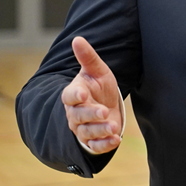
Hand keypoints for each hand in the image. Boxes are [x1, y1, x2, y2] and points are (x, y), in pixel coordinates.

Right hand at [61, 36, 123, 153]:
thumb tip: (77, 39)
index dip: (75, 95)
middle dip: (91, 115)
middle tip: (104, 111)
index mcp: (74, 94)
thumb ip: (88, 57)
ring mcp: (83, 128)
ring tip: (113, 127)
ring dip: (100, 130)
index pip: (70, 96)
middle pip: (78, 116)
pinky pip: (95, 146)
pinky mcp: (92, 141)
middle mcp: (75, 113)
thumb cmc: (99, 87)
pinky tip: (115, 140)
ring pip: (87, 132)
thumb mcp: (97, 71)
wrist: (106, 105)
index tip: (84, 93)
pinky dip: (104, 145)